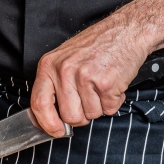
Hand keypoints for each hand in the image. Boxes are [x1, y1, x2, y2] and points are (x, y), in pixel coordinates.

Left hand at [30, 13, 148, 136]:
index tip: (55, 131)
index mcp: (48, 66)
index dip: (46, 123)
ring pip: (91, 115)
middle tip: (88, 100)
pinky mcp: (106, 82)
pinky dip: (113, 102)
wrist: (124, 31)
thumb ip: (54, 85)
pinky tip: (112, 85)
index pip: (39, 103)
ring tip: (100, 87)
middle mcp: (64, 71)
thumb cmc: (94, 46)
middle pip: (69, 116)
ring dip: (99, 107)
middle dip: (81, 115)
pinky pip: (109, 109)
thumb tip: (49, 116)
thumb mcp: (63, 59)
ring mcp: (85, 77)